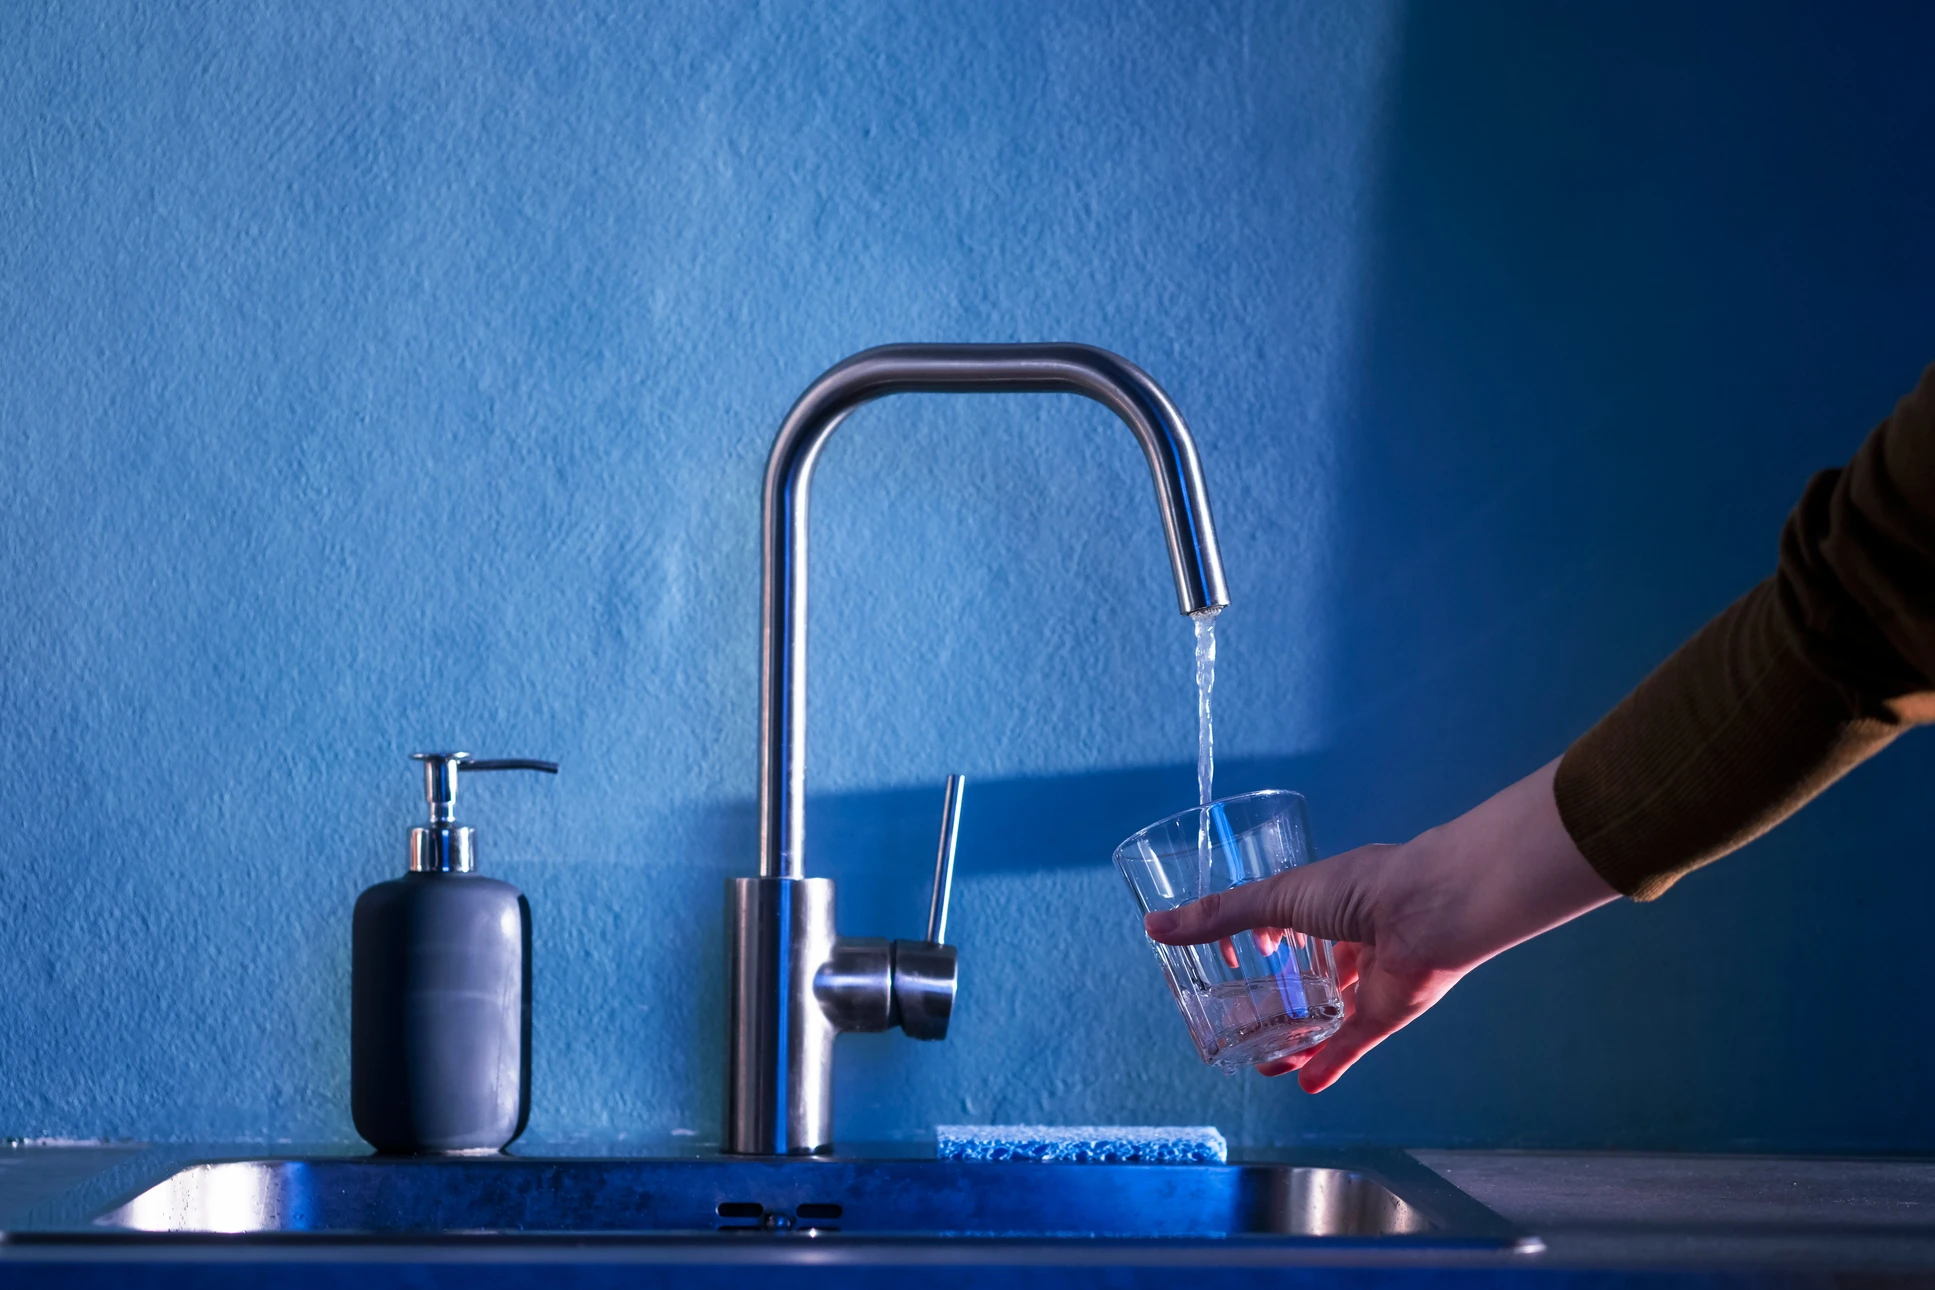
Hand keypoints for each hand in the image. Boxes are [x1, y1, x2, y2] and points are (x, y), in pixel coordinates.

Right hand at [1142, 759, 1617, 1091]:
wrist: (1429, 911)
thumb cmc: (1357, 888)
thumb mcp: (1277, 898)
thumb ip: (1219, 916)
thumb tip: (1154, 926)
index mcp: (1326, 903)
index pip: (1286, 926)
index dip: (1258, 943)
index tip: (1229, 961)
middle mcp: (1347, 941)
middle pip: (1304, 977)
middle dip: (1273, 1001)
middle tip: (1236, 1022)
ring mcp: (1367, 980)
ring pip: (1326, 1015)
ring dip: (1296, 1038)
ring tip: (1263, 1060)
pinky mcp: (1386, 1013)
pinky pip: (1353, 1043)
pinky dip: (1331, 1063)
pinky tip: (1304, 1083)